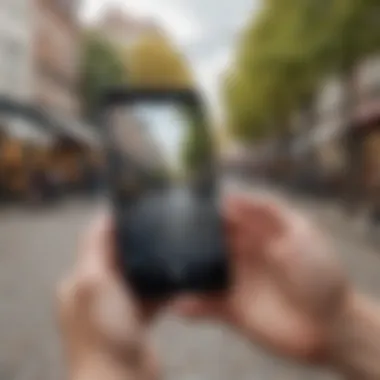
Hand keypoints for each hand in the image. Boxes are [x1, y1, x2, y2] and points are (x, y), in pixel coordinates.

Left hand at [57, 214, 161, 379]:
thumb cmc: (103, 333)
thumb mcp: (93, 282)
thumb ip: (95, 249)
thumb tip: (104, 217)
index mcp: (79, 281)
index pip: (96, 242)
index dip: (114, 224)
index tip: (136, 209)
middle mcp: (95, 293)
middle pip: (118, 258)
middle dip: (136, 244)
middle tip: (158, 229)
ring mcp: (116, 308)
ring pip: (136, 277)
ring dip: (151, 267)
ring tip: (170, 252)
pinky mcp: (134, 321)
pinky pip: (149, 297)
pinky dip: (161, 290)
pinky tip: (176, 282)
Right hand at [172, 194, 349, 362]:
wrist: (331, 325)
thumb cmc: (319, 274)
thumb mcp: (301, 232)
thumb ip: (269, 212)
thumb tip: (232, 198)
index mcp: (257, 236)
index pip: (228, 218)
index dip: (208, 212)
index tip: (185, 205)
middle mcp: (243, 256)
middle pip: (210, 243)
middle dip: (189, 238)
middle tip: (164, 234)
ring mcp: (236, 282)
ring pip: (202, 273)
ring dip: (183, 271)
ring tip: (161, 266)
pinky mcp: (233, 310)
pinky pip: (206, 305)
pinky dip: (191, 305)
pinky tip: (176, 304)